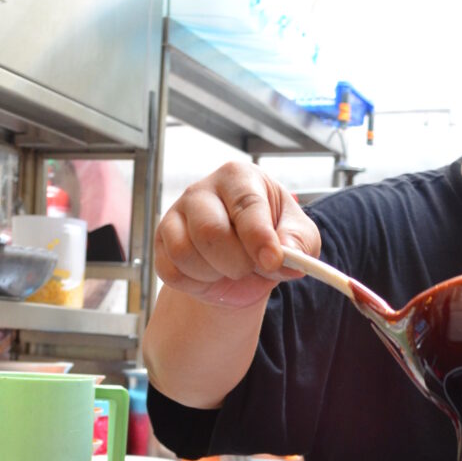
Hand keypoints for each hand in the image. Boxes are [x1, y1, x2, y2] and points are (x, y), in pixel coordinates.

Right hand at [155, 162, 319, 308]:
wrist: (244, 263)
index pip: (246, 205)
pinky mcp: (161, 243)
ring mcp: (176, 215)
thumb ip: (299, 243)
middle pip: (210, 231)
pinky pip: (171, 271)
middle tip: (250, 267)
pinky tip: (209, 273)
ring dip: (214, 274)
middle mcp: (202, 190)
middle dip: (236, 262)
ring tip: (229, 268)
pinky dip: (195, 283)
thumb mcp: (299, 238)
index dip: (259, 238)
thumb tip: (287, 254)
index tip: (272, 261)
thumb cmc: (272, 238)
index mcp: (239, 178)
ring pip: (185, 252)